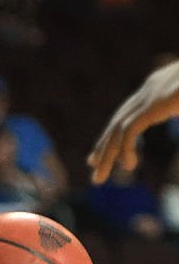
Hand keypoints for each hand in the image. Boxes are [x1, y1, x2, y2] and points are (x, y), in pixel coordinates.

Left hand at [87, 60, 178, 183]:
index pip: (129, 112)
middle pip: (118, 121)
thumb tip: (176, 112)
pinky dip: (125, 149)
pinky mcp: (155, 103)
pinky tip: (128, 165)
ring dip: (107, 154)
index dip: (114, 132)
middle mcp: (151, 88)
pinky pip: (130, 130)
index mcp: (159, 86)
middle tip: (93, 165)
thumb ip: (178, 108)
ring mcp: (151, 94)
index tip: (103, 150)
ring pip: (118, 129)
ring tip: (99, 176)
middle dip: (104, 145)